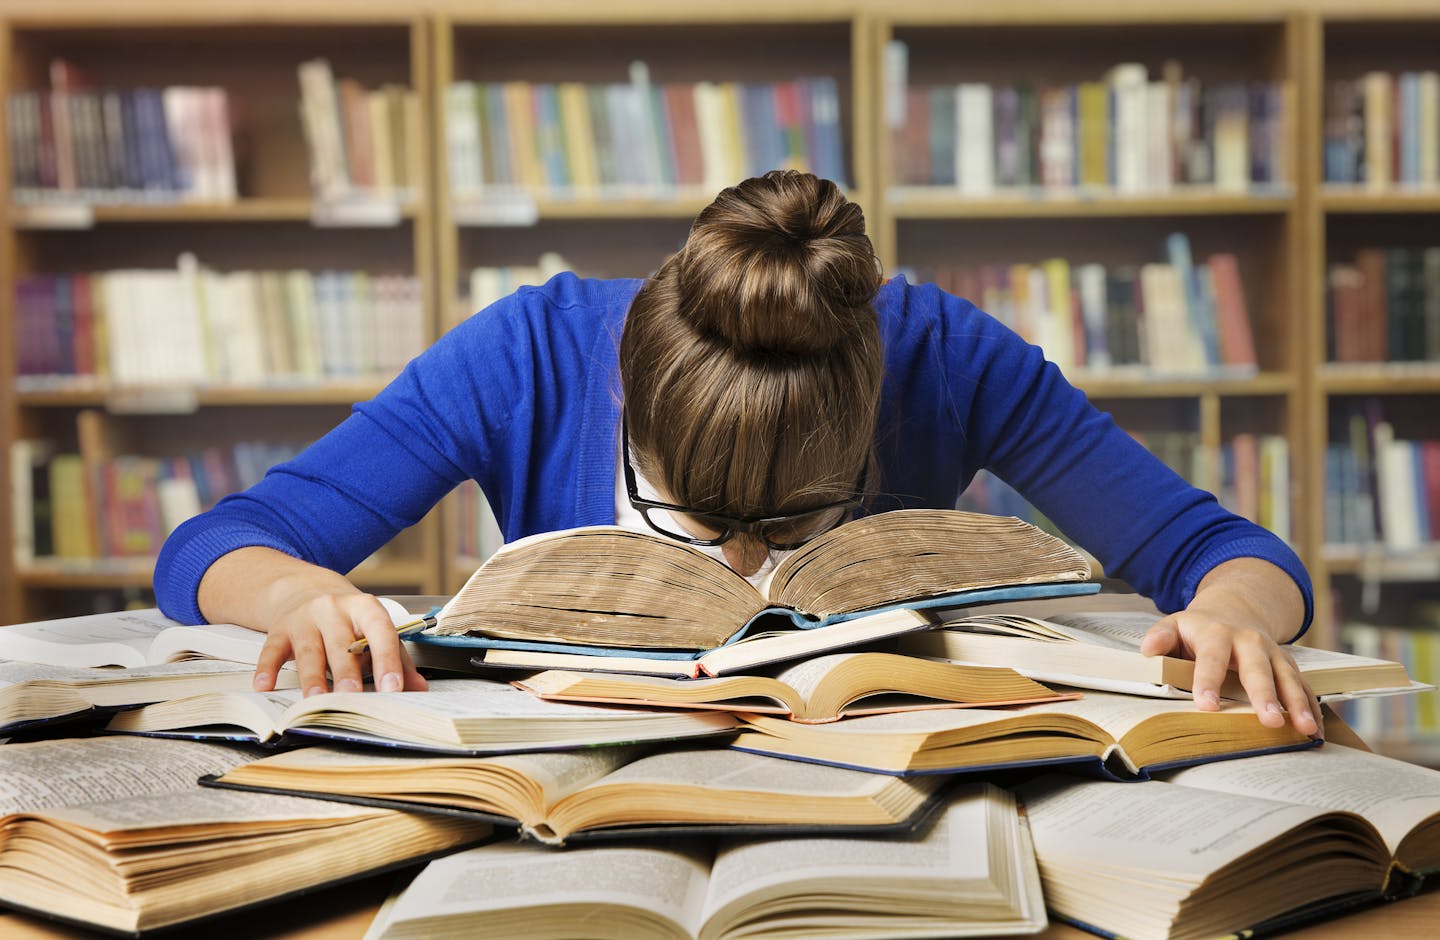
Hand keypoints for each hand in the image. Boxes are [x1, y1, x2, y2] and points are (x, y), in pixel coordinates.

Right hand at [197, 547, 427, 696]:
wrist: (305, 589)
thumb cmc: (348, 620)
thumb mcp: (375, 632)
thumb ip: (398, 660)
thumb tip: (419, 690)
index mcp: (366, 609)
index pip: (380, 633)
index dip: (387, 660)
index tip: (392, 688)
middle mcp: (334, 609)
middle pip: (342, 644)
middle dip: (347, 672)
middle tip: (352, 697)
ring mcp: (305, 618)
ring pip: (309, 650)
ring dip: (312, 677)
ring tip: (316, 701)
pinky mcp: (279, 629)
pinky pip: (271, 650)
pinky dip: (267, 669)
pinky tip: (265, 687)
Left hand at [1141, 607, 1320, 738]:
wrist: (1234, 608)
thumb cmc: (1198, 627)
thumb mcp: (1175, 624)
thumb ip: (1161, 637)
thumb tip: (1148, 649)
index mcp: (1217, 633)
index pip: (1211, 658)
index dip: (1208, 681)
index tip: (1206, 705)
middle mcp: (1250, 642)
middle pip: (1258, 669)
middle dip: (1264, 695)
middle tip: (1269, 721)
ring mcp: (1273, 653)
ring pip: (1288, 677)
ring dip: (1297, 703)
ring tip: (1305, 729)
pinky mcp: (1287, 665)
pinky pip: (1303, 686)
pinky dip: (1311, 707)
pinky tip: (1316, 730)